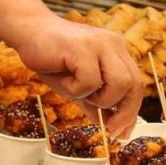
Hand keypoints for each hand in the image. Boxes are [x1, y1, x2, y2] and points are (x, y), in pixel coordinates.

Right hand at [12, 14, 143, 137]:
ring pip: (120, 83)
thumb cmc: (52, 59)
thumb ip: (94, 103)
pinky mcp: (84, 48)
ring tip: (79, 93)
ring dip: (100, 99)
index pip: (136, 85)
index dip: (131, 111)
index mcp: (117, 52)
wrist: (29, 33)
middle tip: (108, 126)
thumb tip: (110, 125)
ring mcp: (101, 44)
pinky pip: (91, 81)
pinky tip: (64, 81)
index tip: (121, 132)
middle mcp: (114, 45)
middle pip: (135, 85)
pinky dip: (76, 90)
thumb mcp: (76, 86)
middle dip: (123, 112)